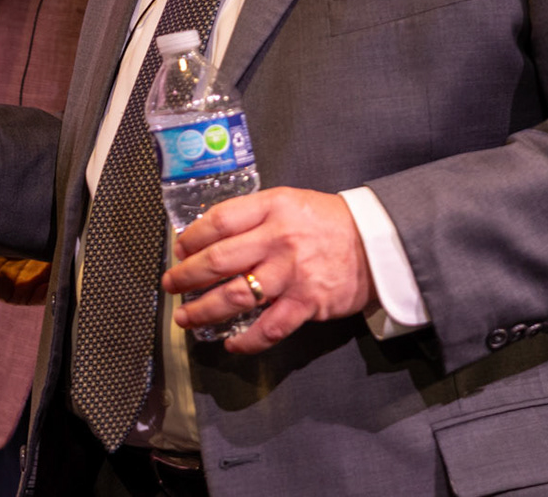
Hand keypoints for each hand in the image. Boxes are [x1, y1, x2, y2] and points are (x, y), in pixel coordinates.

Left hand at [161, 187, 375, 354]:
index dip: (191, 238)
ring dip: (204, 311)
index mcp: (272, 208)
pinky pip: (269, 328)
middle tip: (170, 285)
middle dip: (186, 276)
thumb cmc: (326, 222)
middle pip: (218, 260)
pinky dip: (247, 340)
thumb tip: (208, 233)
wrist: (377, 244)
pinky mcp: (306, 304)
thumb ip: (253, 215)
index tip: (178, 249)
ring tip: (186, 318)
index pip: (219, 221)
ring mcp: (291, 274)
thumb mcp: (288, 203)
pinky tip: (231, 343)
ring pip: (235, 297)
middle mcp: (278, 239)